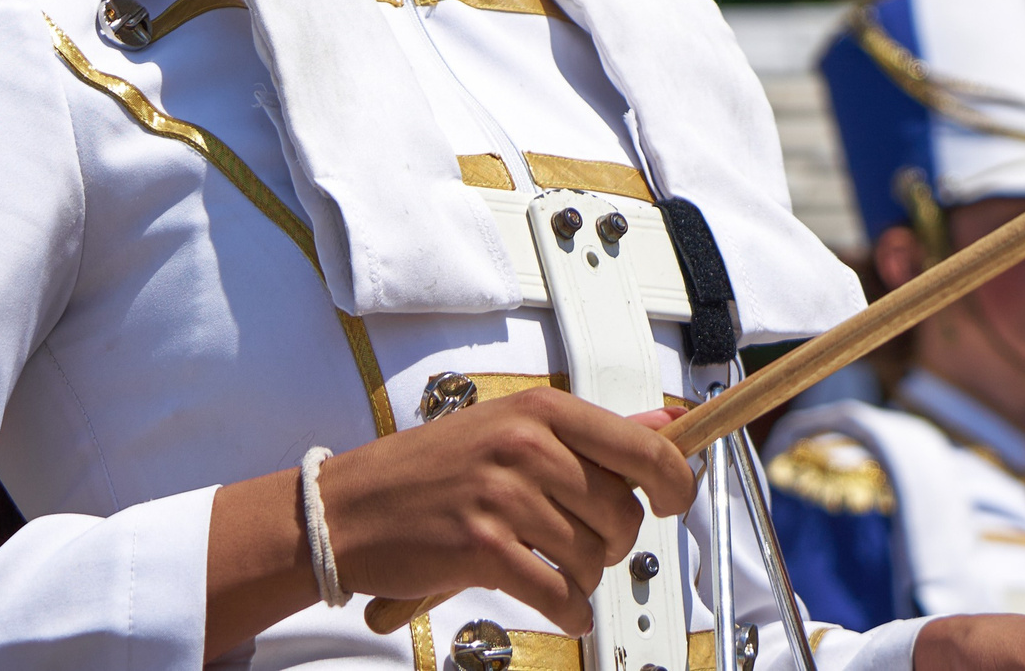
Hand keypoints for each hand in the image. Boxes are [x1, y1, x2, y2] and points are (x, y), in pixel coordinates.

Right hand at [317, 390, 692, 630]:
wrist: (348, 508)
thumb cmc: (427, 470)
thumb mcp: (508, 427)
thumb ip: (587, 433)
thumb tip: (665, 426)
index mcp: (539, 411)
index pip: (641, 448)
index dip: (675, 481)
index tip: (675, 500)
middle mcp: (527, 448)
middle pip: (622, 513)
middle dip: (615, 542)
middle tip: (586, 543)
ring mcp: (505, 499)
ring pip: (595, 558)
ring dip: (586, 578)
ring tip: (556, 569)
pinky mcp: (484, 551)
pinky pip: (560, 595)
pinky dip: (570, 612)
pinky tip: (560, 607)